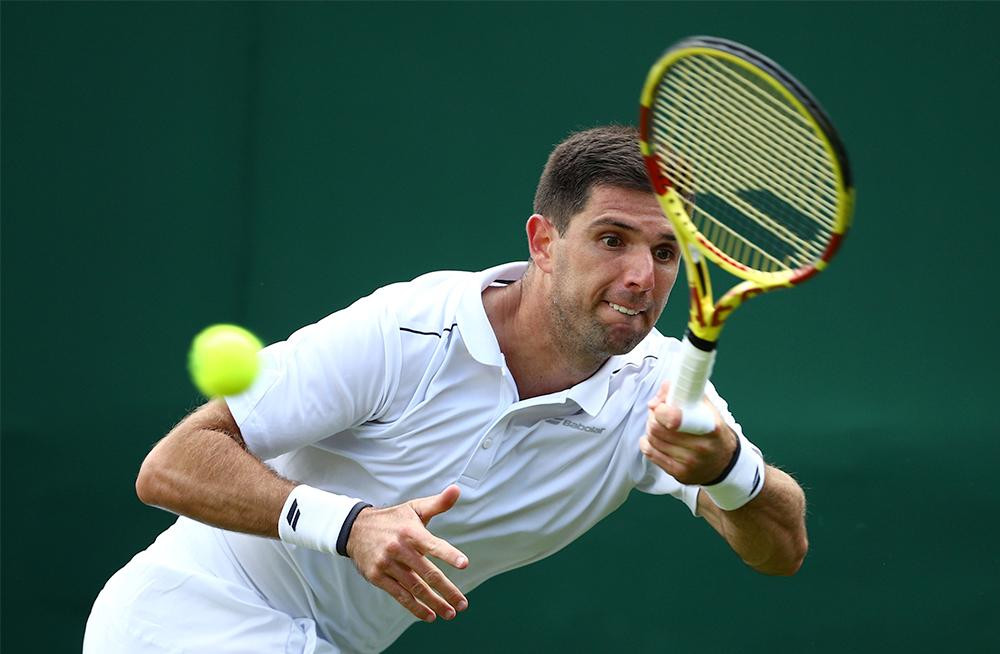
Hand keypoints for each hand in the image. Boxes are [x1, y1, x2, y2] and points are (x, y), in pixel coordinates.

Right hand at [346, 485, 469, 621]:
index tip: (464, 564)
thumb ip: (438, 503)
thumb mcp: (414, 508)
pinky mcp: (377, 576)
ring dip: (434, 603)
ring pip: (415, 587)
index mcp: (411, 531)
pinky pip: (399, 595)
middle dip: (447, 590)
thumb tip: (457, 489)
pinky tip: (429, 615)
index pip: (433, 544)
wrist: (354, 528)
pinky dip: (414, 607)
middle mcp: (399, 548)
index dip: (449, 554)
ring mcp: (387, 564)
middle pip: (427, 573)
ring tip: (450, 613)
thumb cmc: (393, 519)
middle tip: (463, 604)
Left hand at [639, 381, 737, 484]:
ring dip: (651, 428)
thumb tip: (657, 396)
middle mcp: (700, 447)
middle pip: (657, 427)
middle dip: (653, 416)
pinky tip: (655, 438)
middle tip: (659, 413)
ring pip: (652, 439)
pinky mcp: (679, 473)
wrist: (724, 462)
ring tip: (659, 425)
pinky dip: (647, 442)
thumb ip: (684, 393)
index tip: (661, 406)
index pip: (674, 418)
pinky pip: (650, 453)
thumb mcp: (706, 407)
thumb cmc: (712, 431)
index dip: (661, 410)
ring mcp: (689, 463)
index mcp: (709, 427)